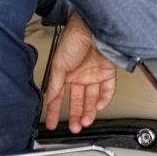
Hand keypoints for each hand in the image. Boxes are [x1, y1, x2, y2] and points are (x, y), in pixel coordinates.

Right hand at [41, 17, 118, 133]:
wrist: (91, 28)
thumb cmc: (73, 40)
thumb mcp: (58, 65)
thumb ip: (54, 85)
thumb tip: (47, 100)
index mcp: (66, 73)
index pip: (59, 96)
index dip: (54, 110)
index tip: (51, 123)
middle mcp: (80, 75)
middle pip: (78, 100)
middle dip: (75, 115)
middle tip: (74, 127)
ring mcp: (94, 74)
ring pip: (92, 98)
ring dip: (89, 111)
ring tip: (85, 122)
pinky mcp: (108, 72)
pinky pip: (108, 90)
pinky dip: (104, 100)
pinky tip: (99, 107)